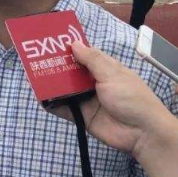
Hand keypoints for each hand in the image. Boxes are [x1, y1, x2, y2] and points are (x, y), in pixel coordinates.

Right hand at [44, 42, 173, 153]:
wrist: (142, 133)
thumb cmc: (131, 98)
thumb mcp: (112, 74)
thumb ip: (92, 60)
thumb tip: (75, 43)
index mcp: (106, 69)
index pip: (85, 56)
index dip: (71, 50)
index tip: (51, 43)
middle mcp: (95, 83)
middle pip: (73, 73)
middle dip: (58, 67)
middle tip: (36, 59)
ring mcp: (88, 101)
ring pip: (67, 90)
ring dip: (53, 85)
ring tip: (35, 76)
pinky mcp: (83, 117)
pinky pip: (65, 110)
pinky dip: (53, 104)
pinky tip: (41, 99)